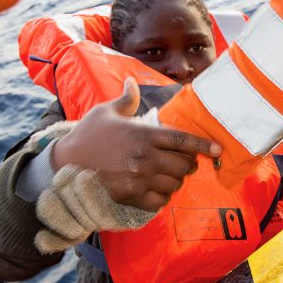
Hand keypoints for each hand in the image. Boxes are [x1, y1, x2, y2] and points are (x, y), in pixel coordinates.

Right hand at [51, 78, 221, 211]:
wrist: (65, 162)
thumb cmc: (87, 135)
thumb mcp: (105, 111)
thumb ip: (126, 100)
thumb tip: (132, 82)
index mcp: (142, 134)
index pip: (181, 140)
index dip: (202, 145)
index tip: (217, 149)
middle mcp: (144, 156)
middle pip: (183, 164)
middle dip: (188, 165)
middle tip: (183, 163)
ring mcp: (138, 178)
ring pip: (174, 183)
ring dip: (175, 181)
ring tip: (168, 176)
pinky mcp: (130, 195)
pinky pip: (159, 200)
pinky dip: (162, 197)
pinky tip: (156, 190)